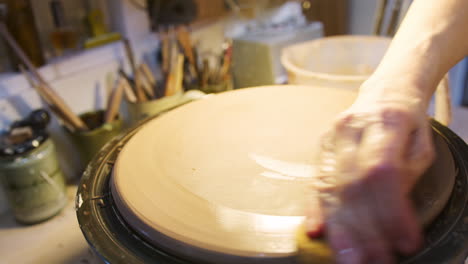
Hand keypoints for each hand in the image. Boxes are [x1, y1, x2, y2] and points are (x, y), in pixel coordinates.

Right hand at [306, 79, 434, 263]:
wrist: (384, 91)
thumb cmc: (407, 118)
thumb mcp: (421, 144)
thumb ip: (407, 176)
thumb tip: (393, 214)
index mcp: (384, 122)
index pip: (381, 171)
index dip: (390, 211)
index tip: (403, 242)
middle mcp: (350, 129)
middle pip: (352, 184)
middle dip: (362, 228)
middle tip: (369, 260)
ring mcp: (331, 138)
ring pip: (331, 186)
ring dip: (339, 226)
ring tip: (348, 256)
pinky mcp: (321, 149)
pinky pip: (316, 182)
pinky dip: (314, 207)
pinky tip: (315, 229)